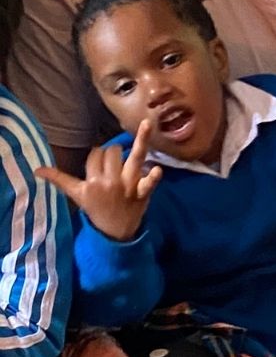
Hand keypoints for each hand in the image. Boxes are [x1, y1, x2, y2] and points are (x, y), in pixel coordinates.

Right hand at [37, 118, 160, 240]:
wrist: (114, 232)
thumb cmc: (95, 208)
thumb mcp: (76, 194)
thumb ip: (59, 179)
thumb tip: (37, 169)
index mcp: (93, 181)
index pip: (96, 155)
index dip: (98, 155)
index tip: (98, 164)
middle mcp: (110, 181)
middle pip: (113, 152)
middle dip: (113, 152)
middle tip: (113, 163)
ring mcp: (128, 186)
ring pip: (133, 158)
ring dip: (141, 141)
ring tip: (148, 123)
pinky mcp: (143, 193)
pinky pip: (149, 183)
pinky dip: (153, 177)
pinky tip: (157, 169)